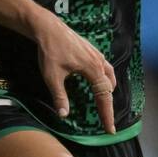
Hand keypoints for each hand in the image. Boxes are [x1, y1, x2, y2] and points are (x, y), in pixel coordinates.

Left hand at [31, 8, 116, 129]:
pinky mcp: (91, 50)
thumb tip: (63, 115)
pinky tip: (98, 80)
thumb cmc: (49, 51)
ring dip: (109, 90)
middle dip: (109, 105)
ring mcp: (96, 55)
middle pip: (109, 88)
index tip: (110, 128)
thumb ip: (59, 96)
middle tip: (107, 121)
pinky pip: (105, 67)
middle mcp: (99, 62)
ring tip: (105, 102)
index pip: (104, 97)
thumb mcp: (52, 76)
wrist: (47, 27)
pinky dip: (106, 78)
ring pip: (110, 75)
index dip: (107, 114)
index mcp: (92, 69)